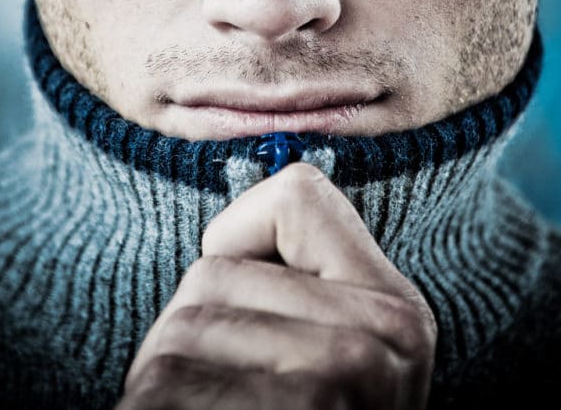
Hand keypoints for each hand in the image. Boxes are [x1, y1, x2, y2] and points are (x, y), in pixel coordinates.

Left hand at [118, 163, 436, 408]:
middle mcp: (379, 340)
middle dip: (208, 321)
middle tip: (244, 396)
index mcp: (398, 315)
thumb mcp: (327, 356)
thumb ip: (313, 282)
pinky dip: (162, 402)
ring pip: (190, 315)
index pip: (300, 192)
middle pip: (222, 263)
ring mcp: (325, 381)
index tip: (253, 283)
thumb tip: (280, 174)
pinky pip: (167, 368)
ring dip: (181, 370)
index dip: (250, 228)